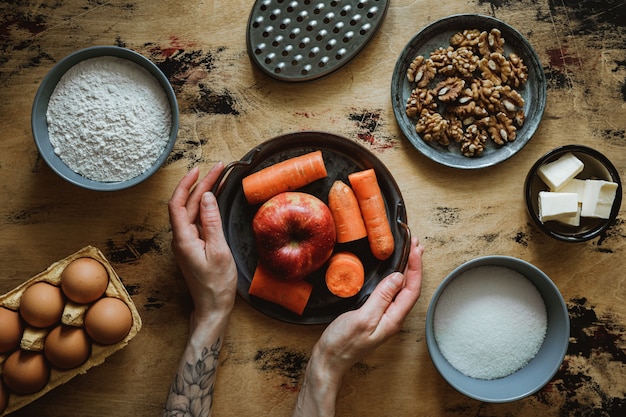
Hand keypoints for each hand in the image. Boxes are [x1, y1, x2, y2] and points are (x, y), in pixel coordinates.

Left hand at [167, 163, 237, 324]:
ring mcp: (186, 242)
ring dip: (204, 194)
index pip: (178, 203)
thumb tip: (207, 197)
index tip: (199, 170)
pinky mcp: (194, 246)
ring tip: (220, 178)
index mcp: (183, 239)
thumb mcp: (219, 251)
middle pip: (187, 204)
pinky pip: (198, 221)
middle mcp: (181, 239)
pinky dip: (206, 208)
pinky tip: (215, 201)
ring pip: (192, 212)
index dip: (187, 184)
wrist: (212, 307)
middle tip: (220, 169)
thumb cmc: (217, 284)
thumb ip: (212, 222)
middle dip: (202, 185)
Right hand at [293, 236, 423, 416]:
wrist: (328, 361)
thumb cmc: (343, 343)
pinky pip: (389, 293)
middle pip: (410, 288)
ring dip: (406, 270)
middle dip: (414, 265)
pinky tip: (390, 272)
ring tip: (409, 252)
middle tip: (415, 243)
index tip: (414, 248)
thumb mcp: (362, 318)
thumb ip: (381, 298)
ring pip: (400, 290)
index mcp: (393, 319)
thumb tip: (398, 277)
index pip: (412, 289)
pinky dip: (393, 278)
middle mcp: (392, 317)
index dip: (416, 266)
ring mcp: (383, 317)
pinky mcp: (373, 315)